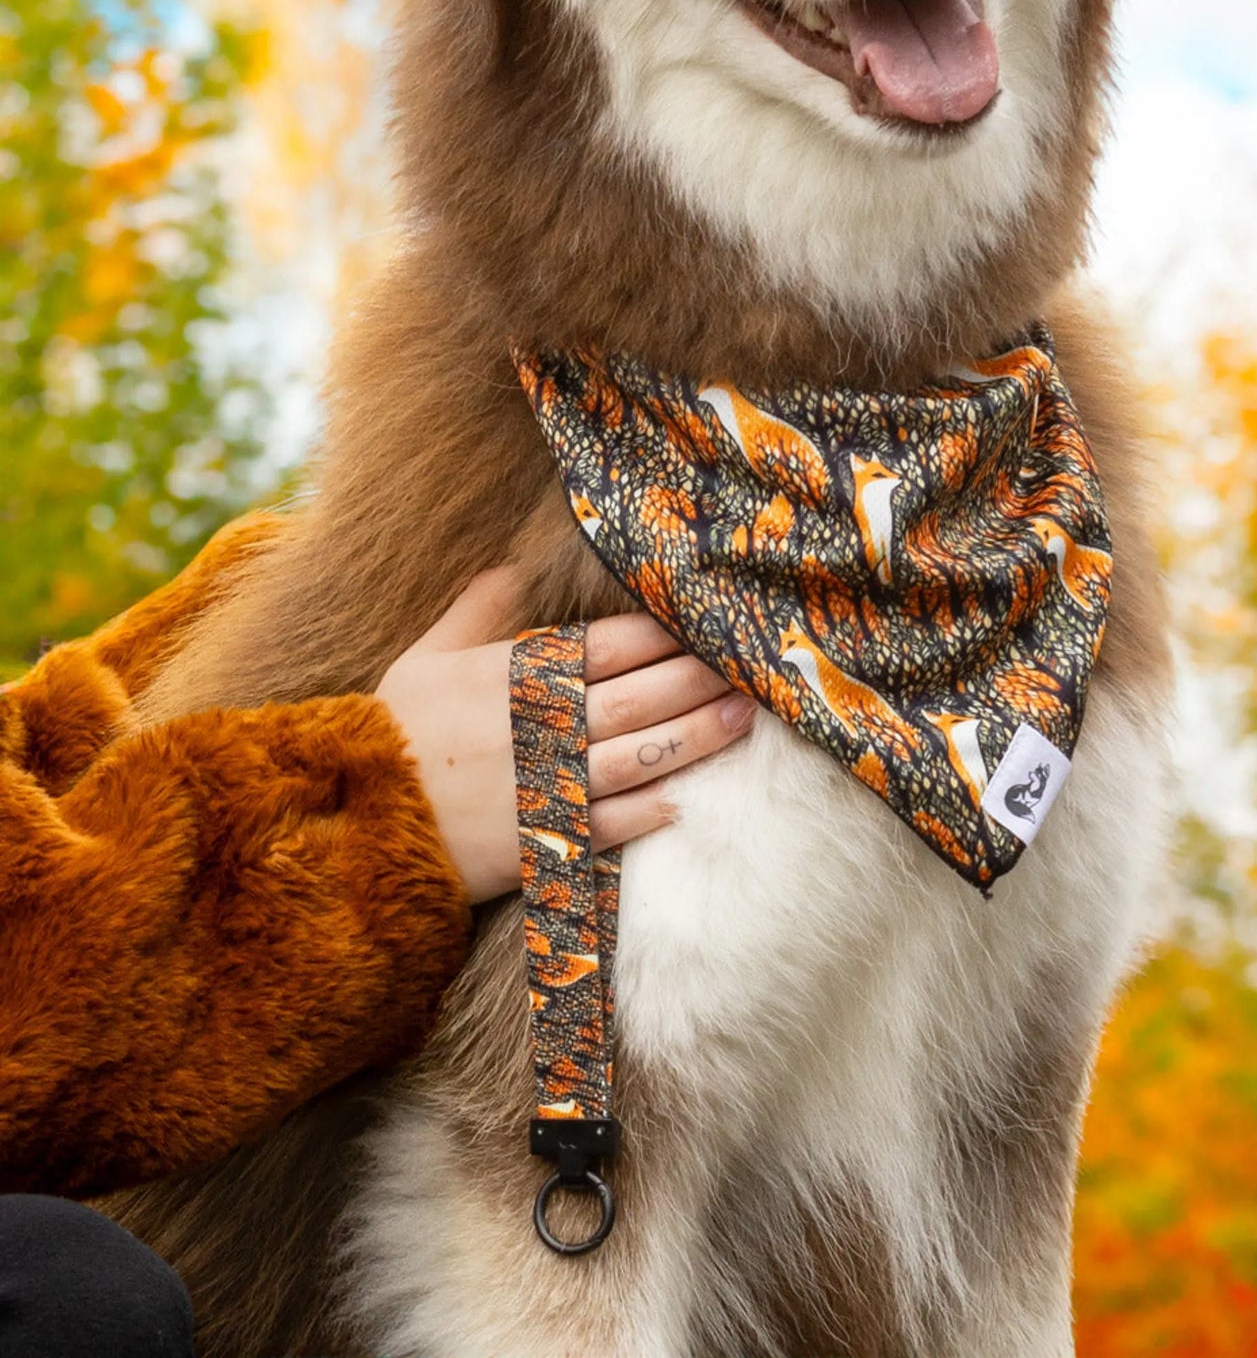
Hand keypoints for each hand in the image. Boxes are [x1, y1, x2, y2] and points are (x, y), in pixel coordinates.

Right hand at [376, 566, 755, 903]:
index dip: (664, 633)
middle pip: (640, 696)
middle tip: (750, 669)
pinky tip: (690, 796)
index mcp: (515, 675)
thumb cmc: (393, 735)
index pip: (609, 644)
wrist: (356, 828)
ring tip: (741, 719)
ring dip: (696, 737)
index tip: (705, 623)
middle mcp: (541, 726)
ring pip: (640, 756)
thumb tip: (514, 565)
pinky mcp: (547, 841)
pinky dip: (655, 809)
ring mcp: (548, 786)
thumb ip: (478, 610)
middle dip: (698, 679)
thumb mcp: (426, 658)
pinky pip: (615, 823)